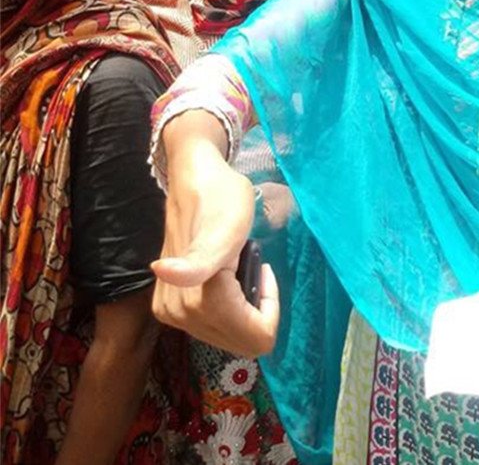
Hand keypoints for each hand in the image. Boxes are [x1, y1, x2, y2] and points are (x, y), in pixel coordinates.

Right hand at [151, 114, 278, 356]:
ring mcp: (171, 315)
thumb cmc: (221, 198)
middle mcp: (179, 316)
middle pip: (242, 342)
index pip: (257, 338)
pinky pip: (215, 326)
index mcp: (198, 301)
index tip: (261, 268)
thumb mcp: (228, 224)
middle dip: (256, 309)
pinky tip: (226, 273)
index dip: (269, 306)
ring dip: (243, 306)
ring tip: (237, 265)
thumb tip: (164, 272)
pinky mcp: (169, 309)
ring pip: (230, 336)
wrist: (194, 181)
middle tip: (251, 266)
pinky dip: (231, 306)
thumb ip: (203, 258)